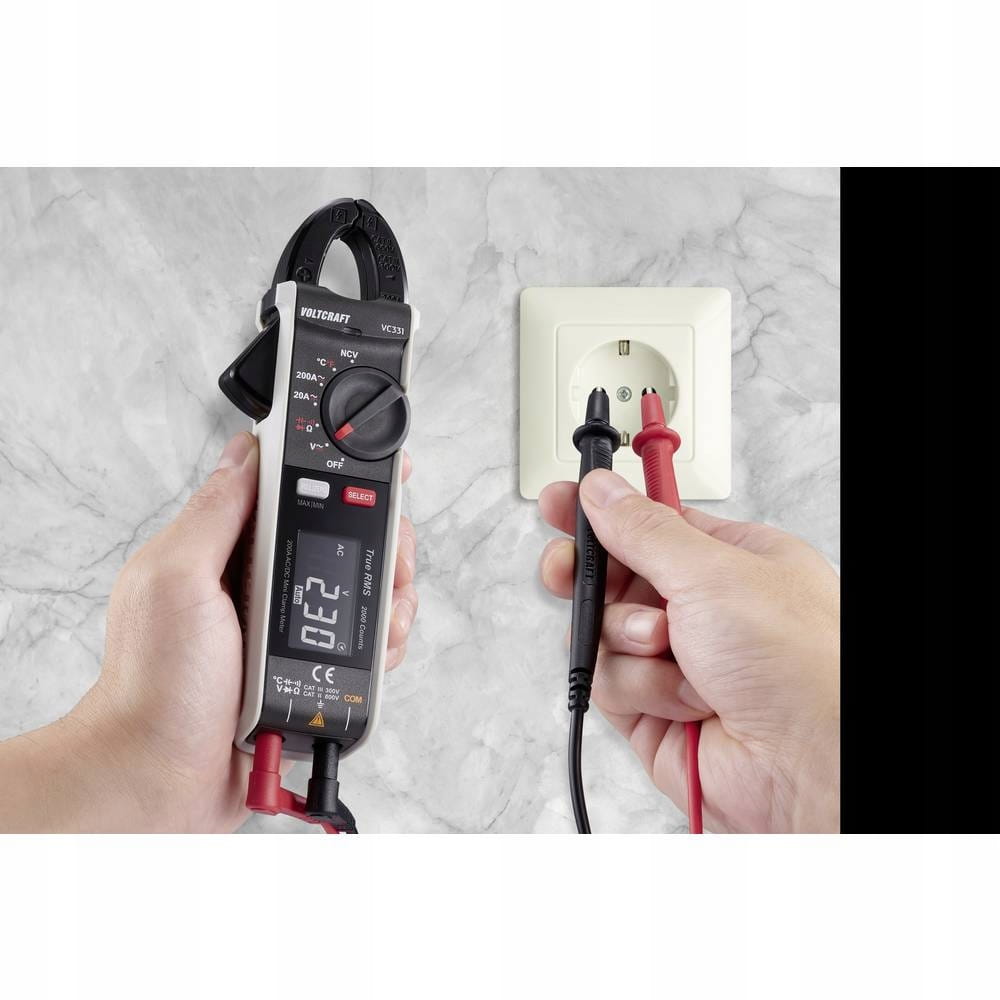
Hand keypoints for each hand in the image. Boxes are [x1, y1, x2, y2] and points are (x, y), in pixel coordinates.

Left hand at [0, 432, 417, 831]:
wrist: (161, 777)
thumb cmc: (154, 686)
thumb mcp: (176, 580)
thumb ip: (214, 514)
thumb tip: (246, 453)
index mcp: (227, 550)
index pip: (294, 490)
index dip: (343, 479)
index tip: (383, 479)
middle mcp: (259, 583)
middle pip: (344, 538)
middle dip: (383, 546)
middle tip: (392, 565)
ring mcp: (285, 626)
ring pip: (361, 588)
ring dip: (388, 598)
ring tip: (386, 621)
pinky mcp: (306, 665)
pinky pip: (360, 640)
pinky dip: (381, 642)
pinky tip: (376, 653)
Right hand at [539, 469, 838, 832]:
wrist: (809, 766)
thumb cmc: (799, 664)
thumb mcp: (713, 572)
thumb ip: (643, 530)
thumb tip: (602, 491)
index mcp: (728, 561)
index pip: (648, 524)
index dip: (601, 513)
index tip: (558, 502)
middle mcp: (701, 610)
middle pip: (614, 577)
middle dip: (588, 576)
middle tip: (568, 570)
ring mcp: (675, 660)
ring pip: (601, 631)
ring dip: (625, 638)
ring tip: (664, 646)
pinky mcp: (653, 709)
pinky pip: (605, 681)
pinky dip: (637, 686)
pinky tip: (678, 697)